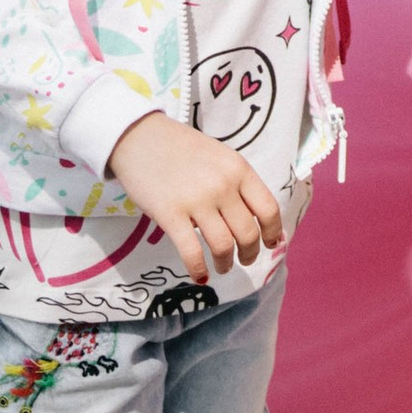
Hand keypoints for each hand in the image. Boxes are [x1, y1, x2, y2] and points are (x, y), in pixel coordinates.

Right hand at [108, 111, 282, 284]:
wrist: (139, 137)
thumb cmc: (180, 147)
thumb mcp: (219, 157)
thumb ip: (236, 182)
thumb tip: (254, 217)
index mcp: (238, 169)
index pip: (268, 208)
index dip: (273, 231)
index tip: (271, 243)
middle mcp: (222, 186)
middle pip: (248, 233)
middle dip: (250, 253)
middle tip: (245, 259)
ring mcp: (197, 201)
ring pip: (224, 246)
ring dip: (226, 264)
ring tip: (223, 267)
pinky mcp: (170, 214)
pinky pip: (192, 252)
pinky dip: (199, 269)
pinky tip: (200, 275)